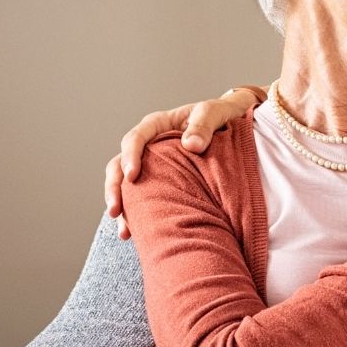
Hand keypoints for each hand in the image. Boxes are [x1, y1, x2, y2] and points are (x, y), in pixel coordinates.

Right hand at [104, 87, 261, 238]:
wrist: (232, 123)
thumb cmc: (221, 115)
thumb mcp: (215, 112)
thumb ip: (204, 123)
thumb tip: (191, 145)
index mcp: (158, 125)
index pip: (136, 139)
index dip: (130, 156)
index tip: (132, 176)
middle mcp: (149, 145)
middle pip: (120, 164)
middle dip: (115, 188)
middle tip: (116, 210)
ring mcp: (152, 165)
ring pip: (126, 185)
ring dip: (122, 206)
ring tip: (125, 230)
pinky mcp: (159, 181)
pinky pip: (142, 197)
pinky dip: (137, 214)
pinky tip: (135, 234)